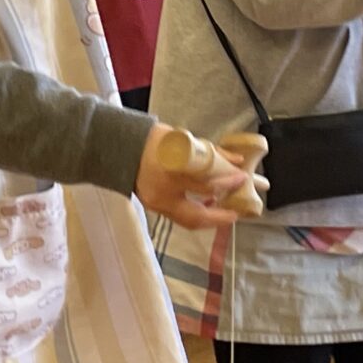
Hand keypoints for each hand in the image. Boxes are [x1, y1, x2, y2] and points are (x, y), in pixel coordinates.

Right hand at [135, 123, 253, 230]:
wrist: (120, 147)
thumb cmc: (154, 141)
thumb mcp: (183, 140)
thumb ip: (211, 152)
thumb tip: (236, 159)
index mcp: (172, 173)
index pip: (206, 185)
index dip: (227, 182)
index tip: (242, 177)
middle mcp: (164, 194)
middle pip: (197, 216)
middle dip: (220, 217)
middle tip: (236, 213)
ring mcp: (157, 204)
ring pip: (188, 221)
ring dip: (209, 218)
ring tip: (225, 211)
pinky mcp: (154, 207)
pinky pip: (179, 216)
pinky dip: (195, 213)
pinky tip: (206, 204)